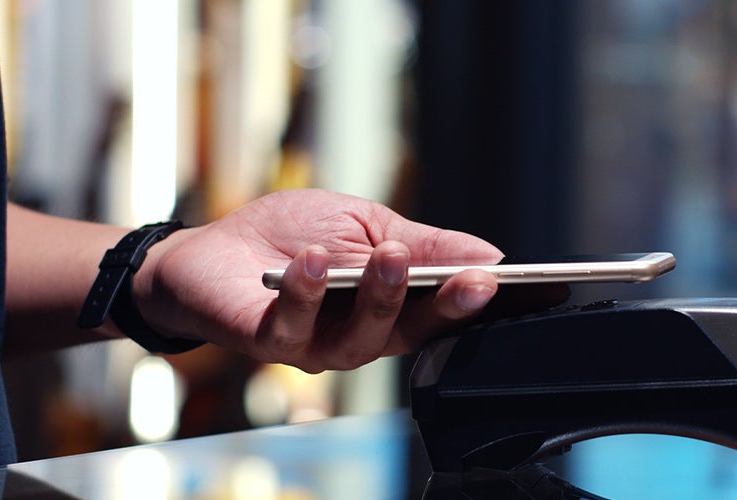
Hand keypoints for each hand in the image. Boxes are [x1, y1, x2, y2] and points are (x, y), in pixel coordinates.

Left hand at [135, 189, 506, 372]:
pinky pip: (295, 329)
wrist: (209, 250)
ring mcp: (318, 346)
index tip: (527, 286)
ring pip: (363, 339)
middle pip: (416, 332)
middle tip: (475, 280)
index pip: (447, 310)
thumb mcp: (365, 224)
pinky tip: (313, 260)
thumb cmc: (291, 236)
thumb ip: (424, 242)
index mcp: (393, 307)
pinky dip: (307, 293)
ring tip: (393, 256)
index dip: (485, 301)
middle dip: (448, 306)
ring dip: (382, 297)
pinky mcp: (270, 343)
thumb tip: (490, 255)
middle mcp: (362, 335)